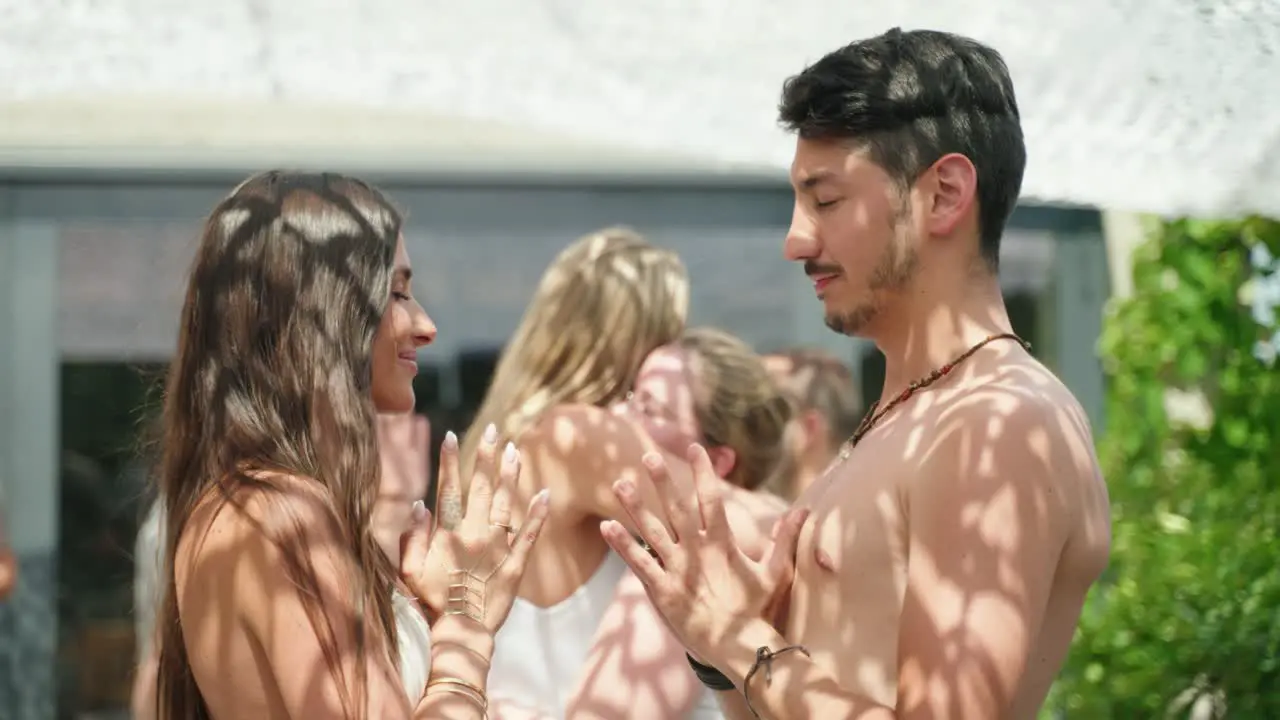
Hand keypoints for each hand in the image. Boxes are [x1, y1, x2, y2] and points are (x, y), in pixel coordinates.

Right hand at [400, 426, 550, 633]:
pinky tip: (544, 493)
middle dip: (486, 456)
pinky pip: (529, 534)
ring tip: (515, 449)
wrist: (462, 633)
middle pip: (481, 488)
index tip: (452, 435)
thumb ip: (412, 537)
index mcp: (448, 534)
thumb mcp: (409, 571)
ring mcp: (497, 548)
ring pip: (506, 503)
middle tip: (493, 430)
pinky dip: (537, 513)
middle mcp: (474, 534)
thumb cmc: (431, 603)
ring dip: (511, 475)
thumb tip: (420, 504)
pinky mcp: (516, 564)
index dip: (449, 462)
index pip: (448, 489)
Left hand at [599, 444, 807, 662]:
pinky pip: (639, 562)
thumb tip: (803, 510)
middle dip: (662, 480)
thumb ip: (784, 539)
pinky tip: (606, 525)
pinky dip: (622, 544)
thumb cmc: (756, 610)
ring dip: (635, 506)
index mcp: (723, 543)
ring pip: (652, 530)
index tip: (694, 448)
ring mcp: (678, 570)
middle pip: (676, 508)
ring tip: (618, 483)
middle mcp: (697, 552)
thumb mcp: (775, 572)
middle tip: (648, 455)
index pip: (711, 499)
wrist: (737, 648)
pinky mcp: (662, 590)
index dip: (702, 472)